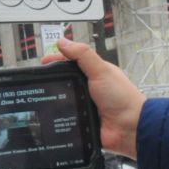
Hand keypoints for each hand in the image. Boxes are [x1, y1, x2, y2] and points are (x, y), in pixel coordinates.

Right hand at [45, 36, 142, 159]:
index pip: (71, 63)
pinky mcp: (83, 121)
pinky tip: (50, 117)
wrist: (129, 127)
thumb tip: (63, 42)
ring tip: (39, 98)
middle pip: (64, 81)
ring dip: (54, 100)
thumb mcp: (101, 70)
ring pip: (63, 100)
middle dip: (52, 81)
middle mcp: (89, 88)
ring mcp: (85, 104)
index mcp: (94, 73)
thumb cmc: (121, 97)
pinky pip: (67, 118)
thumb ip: (82, 55)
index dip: (56, 61)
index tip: (43, 62)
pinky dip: (59, 117)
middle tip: (38, 82)